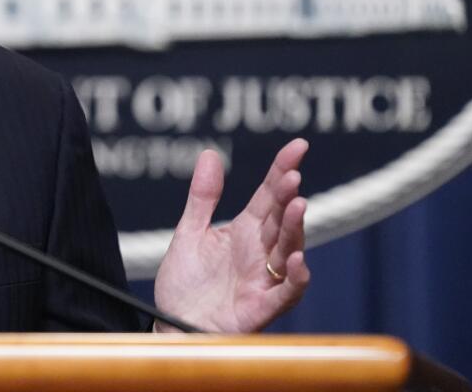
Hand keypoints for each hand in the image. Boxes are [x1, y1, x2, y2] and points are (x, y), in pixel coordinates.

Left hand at [153, 139, 308, 332]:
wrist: (173, 325)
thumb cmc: (185, 284)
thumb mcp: (189, 232)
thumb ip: (202, 197)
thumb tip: (210, 153)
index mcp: (245, 232)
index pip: (268, 196)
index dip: (282, 170)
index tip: (298, 146)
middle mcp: (259, 253)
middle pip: (280, 220)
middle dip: (288, 197)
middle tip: (292, 176)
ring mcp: (263, 279)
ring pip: (288, 250)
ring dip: (295, 229)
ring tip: (297, 205)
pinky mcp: (261, 307)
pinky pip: (285, 292)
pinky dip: (295, 277)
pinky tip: (298, 259)